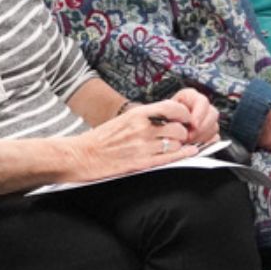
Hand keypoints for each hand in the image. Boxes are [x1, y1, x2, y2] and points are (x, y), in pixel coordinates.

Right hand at [73, 103, 198, 180]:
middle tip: (182, 135)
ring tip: (176, 145)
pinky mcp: (141, 162)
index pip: (172, 107)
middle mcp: (142, 128)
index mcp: (137, 114)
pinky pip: (169, 158)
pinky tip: (189, 152)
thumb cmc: (100, 139)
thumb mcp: (124, 120)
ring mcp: (143, 146)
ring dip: (180, 145)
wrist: (81, 155)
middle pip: (178, 128)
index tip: (186, 118)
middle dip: (183, 132)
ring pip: (176, 143)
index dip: (184, 113)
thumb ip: (145, 118)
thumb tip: (165, 117)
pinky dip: (182, 154)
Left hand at [156, 88, 220, 144]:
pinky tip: (194, 143)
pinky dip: (205, 142)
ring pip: (214, 126)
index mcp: (189, 96)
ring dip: (202, 136)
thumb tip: (189, 123)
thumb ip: (176, 113)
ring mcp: (205, 119)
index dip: (200, 113)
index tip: (194, 124)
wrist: (158, 129)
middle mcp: (199, 106)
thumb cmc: (159, 119)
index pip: (202, 101)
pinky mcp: (208, 131)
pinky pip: (214, 137)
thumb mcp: (164, 112)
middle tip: (190, 136)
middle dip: (202, 128)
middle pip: (212, 114)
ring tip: (188, 140)